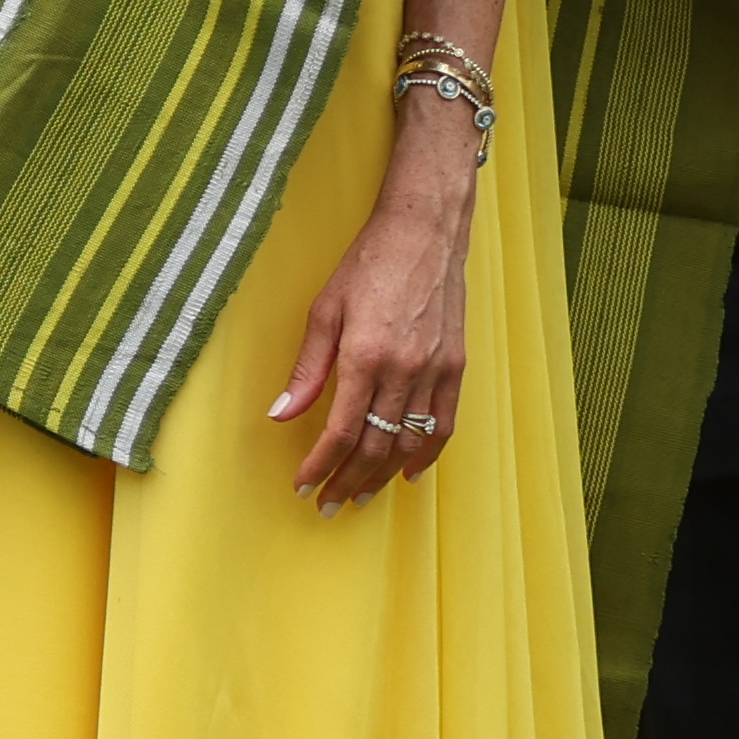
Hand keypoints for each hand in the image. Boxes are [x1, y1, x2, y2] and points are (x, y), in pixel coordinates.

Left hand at [271, 178, 471, 509]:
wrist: (424, 233)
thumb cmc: (367, 265)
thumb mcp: (324, 311)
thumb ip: (306, 370)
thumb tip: (280, 415)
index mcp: (366, 356)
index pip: (340, 429)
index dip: (321, 464)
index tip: (304, 486)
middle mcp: (405, 369)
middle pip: (376, 445)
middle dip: (349, 481)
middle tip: (328, 505)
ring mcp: (437, 369)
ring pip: (411, 442)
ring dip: (384, 476)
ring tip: (361, 497)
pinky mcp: (458, 365)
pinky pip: (445, 423)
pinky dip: (427, 453)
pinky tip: (408, 473)